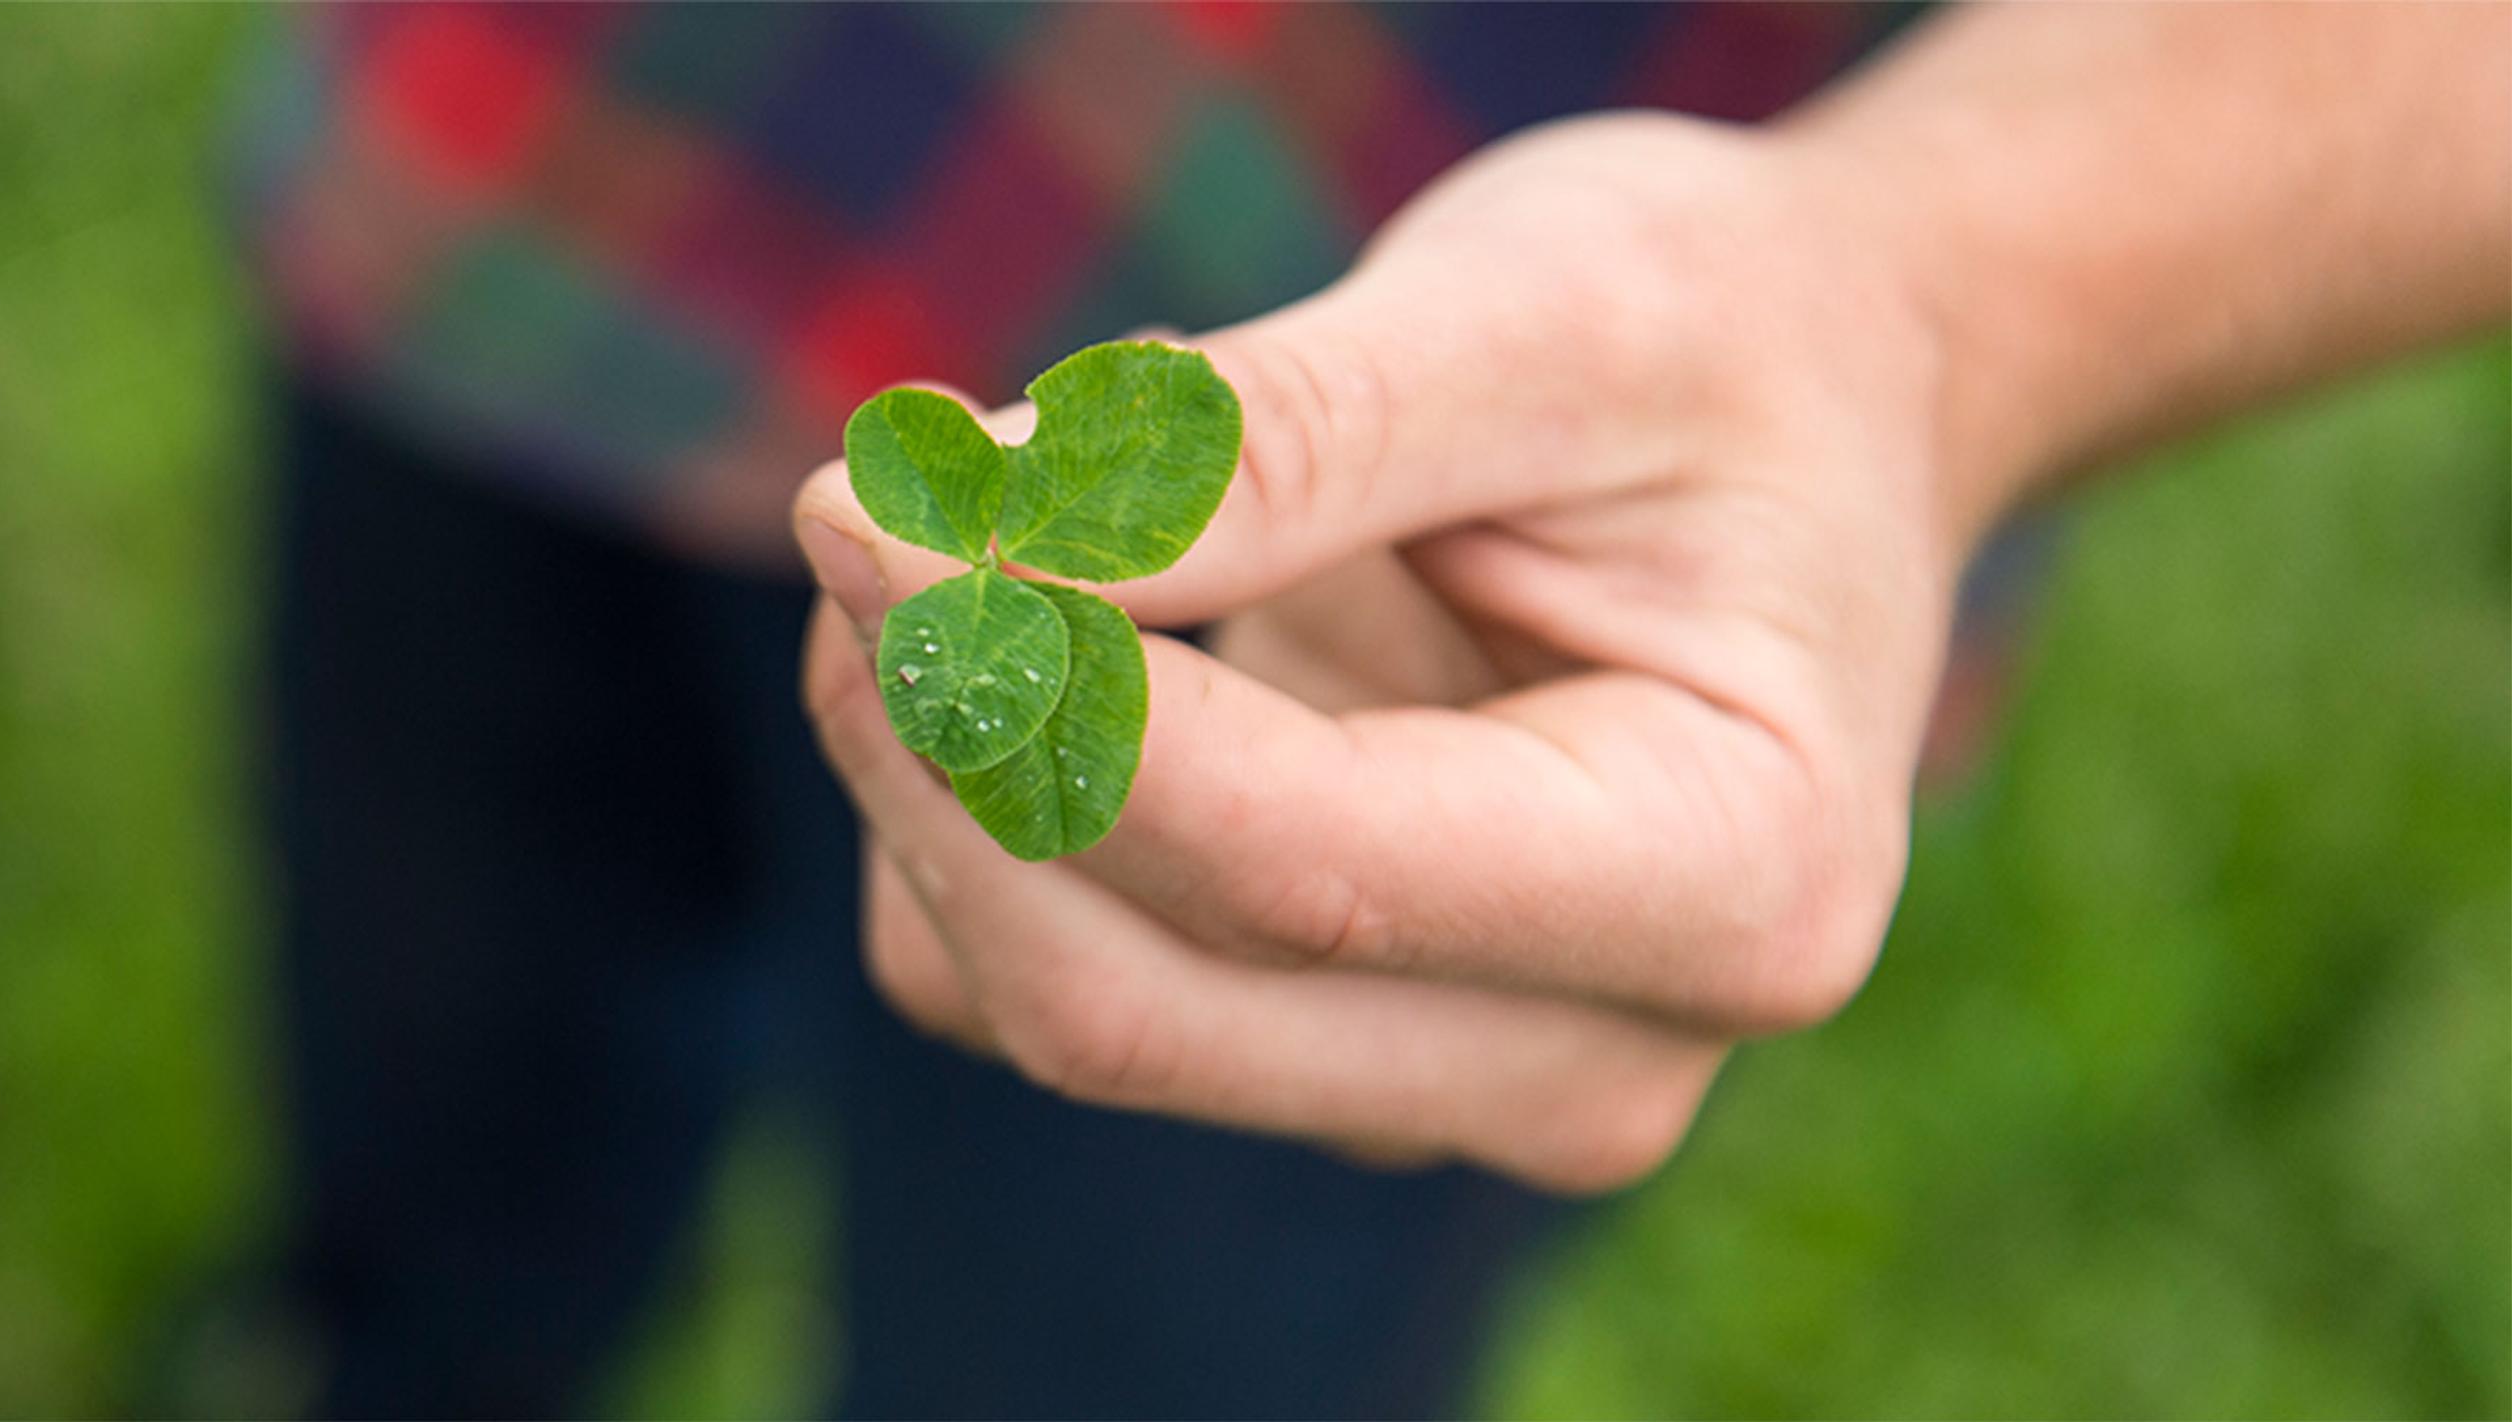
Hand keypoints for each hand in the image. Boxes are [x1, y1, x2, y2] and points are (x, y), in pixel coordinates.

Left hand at [791, 113, 1984, 1191]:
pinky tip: (1050, 613)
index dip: (1036, 698)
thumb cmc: (1714, 344)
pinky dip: (961, 795)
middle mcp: (1592, 1058)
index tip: (862, 508)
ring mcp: (1439, 1086)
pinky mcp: (1301, 1047)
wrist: (1805, 411)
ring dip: (925, 764)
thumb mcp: (1542, 315)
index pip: (1292, 871)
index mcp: (1732, 883)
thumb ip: (1270, 444)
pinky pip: (1018, 975)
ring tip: (985, 508)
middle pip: (1130, 1000)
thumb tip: (958, 553)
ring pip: (1042, 1000)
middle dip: (942, 752)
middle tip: (864, 500)